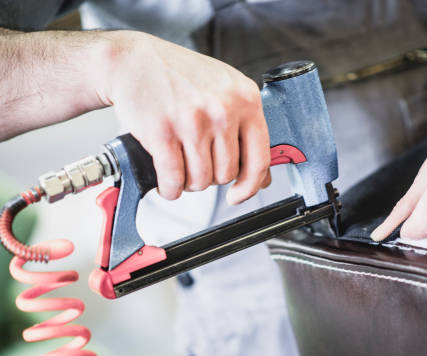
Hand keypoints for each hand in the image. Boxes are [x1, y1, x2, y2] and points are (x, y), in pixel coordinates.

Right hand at [96, 31, 270, 201]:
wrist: (134, 60)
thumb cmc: (181, 76)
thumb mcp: (225, 92)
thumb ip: (245, 130)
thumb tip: (261, 178)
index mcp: (246, 99)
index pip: (260, 158)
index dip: (250, 185)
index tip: (238, 194)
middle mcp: (223, 109)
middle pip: (226, 174)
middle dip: (210, 177)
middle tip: (196, 163)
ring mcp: (193, 120)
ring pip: (201, 180)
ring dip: (188, 183)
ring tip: (180, 165)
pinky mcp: (163, 132)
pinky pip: (174, 179)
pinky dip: (169, 188)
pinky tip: (166, 180)